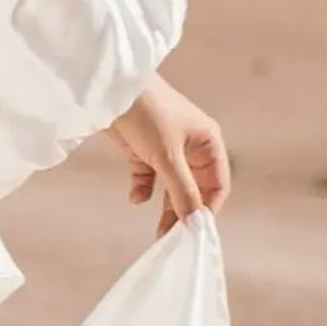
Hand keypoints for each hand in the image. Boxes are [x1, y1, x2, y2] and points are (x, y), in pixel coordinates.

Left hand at [108, 73, 230, 235]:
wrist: (109, 87)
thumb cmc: (147, 114)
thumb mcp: (168, 157)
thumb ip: (183, 192)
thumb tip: (197, 224)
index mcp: (207, 142)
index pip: (217, 184)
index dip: (208, 208)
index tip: (194, 231)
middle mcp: (191, 145)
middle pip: (194, 188)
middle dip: (184, 212)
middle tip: (171, 237)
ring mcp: (166, 146)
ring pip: (171, 185)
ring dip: (164, 206)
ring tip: (158, 231)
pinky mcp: (142, 147)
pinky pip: (148, 176)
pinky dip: (143, 188)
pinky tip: (135, 197)